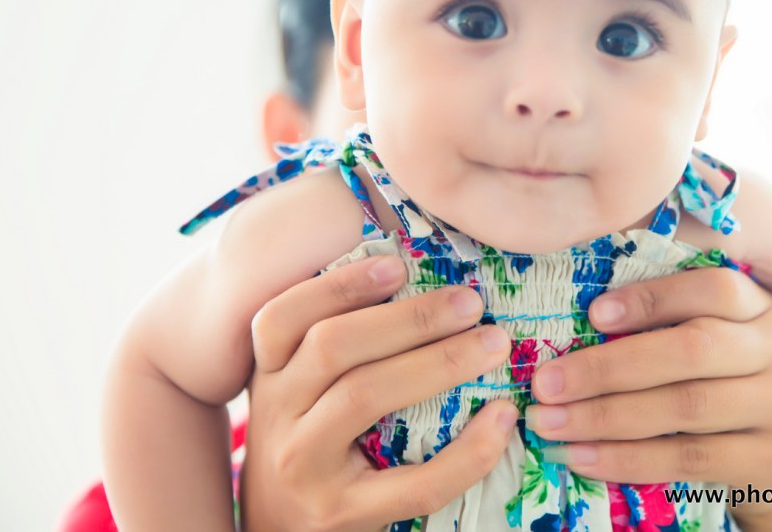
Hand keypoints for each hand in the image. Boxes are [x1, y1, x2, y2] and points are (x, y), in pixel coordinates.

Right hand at [239, 256, 515, 531]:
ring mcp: (306, 467)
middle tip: (472, 303)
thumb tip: (418, 274)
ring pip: (365, 396)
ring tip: (493, 344)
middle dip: (410, 318)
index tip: (398, 265)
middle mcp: (277, 416)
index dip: (339, 285)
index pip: (283, 317)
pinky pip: (414, 481)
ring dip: (439, 362)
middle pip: (334, 347)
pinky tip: (501, 420)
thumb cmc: (310, 446)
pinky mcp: (343, 515)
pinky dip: (467, 450)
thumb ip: (334, 345)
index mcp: (270, 375)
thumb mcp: (301, 393)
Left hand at [524, 268, 771, 529]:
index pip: (714, 289)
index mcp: (761, 307)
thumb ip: (664, 322)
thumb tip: (580, 316)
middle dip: (608, 367)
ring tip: (551, 423)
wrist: (770, 456)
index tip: (593, 314)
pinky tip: (583, 457)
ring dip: (606, 417)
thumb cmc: (716, 383)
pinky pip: (689, 458)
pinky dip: (628, 459)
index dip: (652, 299)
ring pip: (685, 407)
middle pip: (692, 350)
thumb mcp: (706, 339)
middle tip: (546, 383)